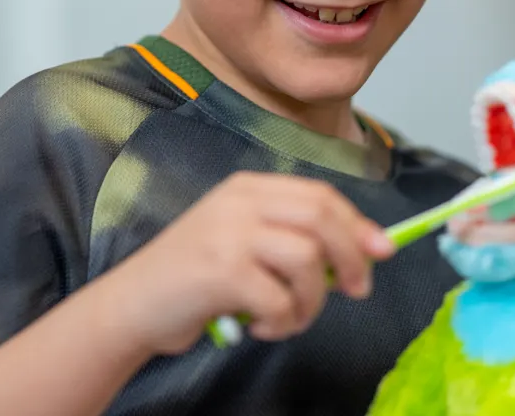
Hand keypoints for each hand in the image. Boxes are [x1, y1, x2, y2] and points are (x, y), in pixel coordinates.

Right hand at [98, 171, 393, 355]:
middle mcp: (239, 202)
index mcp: (247, 188)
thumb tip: (364, 252)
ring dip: (312, 301)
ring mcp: (229, 234)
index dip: (357, 224)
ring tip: (289, 317)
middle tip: (356, 291)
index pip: (319, 195)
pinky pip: (281, 298)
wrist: (132, 305)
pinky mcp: (221, 271)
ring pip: (308, 259)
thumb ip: (292, 239)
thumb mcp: (243, 243)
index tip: (382, 252)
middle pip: (321, 217)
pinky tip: (262, 326)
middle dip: (351, 257)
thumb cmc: (192, 279)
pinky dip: (284, 321)